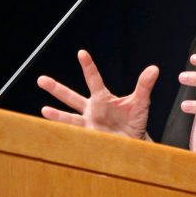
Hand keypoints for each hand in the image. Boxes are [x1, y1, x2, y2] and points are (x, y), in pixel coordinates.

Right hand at [37, 49, 159, 138]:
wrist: (134, 143)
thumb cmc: (135, 121)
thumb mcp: (141, 102)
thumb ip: (144, 86)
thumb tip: (154, 69)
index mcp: (102, 98)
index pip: (94, 79)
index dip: (88, 66)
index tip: (82, 53)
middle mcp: (91, 109)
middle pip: (71, 96)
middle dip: (56, 88)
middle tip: (41, 79)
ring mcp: (88, 123)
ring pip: (68, 117)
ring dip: (56, 114)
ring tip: (43, 110)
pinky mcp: (89, 137)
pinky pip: (74, 135)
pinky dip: (64, 133)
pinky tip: (52, 131)